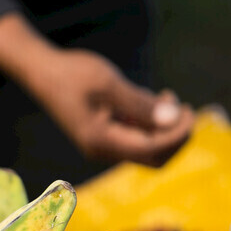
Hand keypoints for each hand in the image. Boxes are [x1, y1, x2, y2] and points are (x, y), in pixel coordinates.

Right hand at [0, 13, 193, 166]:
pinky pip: (136, 139)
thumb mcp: (109, 83)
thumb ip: (140, 104)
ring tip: (167, 96)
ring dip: (164, 128)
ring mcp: (102, 145)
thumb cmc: (73, 73)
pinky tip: (154, 100)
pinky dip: (151, 124)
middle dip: (175, 137)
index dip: (176, 134)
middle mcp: (102, 150)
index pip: (152, 149)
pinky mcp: (103, 136)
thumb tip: (172, 118)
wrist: (42, 72)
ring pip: (146, 149)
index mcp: (101, 140)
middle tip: (185, 107)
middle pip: (153, 158)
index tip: (189, 109)